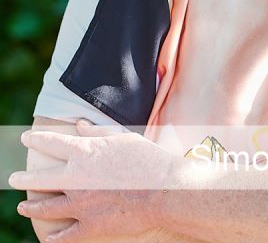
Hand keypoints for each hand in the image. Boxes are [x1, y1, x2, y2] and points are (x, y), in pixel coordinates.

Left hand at [9, 120, 179, 241]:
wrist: (163, 192)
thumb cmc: (147, 160)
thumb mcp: (124, 138)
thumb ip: (98, 132)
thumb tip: (80, 125)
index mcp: (85, 152)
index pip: (52, 143)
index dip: (36, 139)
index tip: (25, 138)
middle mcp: (76, 178)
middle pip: (40, 178)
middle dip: (24, 177)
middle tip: (13, 178)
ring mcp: (80, 204)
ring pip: (46, 207)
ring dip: (31, 206)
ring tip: (23, 205)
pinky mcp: (89, 226)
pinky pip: (64, 235)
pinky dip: (54, 237)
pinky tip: (48, 237)